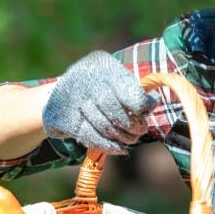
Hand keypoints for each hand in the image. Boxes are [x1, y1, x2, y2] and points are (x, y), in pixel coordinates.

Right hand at [42, 51, 156, 153]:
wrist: (63, 90)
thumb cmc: (100, 85)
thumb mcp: (117, 80)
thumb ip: (133, 91)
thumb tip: (151, 104)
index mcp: (103, 65)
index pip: (126, 89)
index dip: (140, 105)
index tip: (144, 112)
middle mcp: (85, 79)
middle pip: (112, 108)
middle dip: (130, 124)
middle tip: (139, 131)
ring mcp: (72, 98)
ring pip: (102, 125)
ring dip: (121, 137)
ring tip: (130, 139)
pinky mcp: (63, 117)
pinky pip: (90, 137)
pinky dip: (108, 146)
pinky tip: (119, 148)